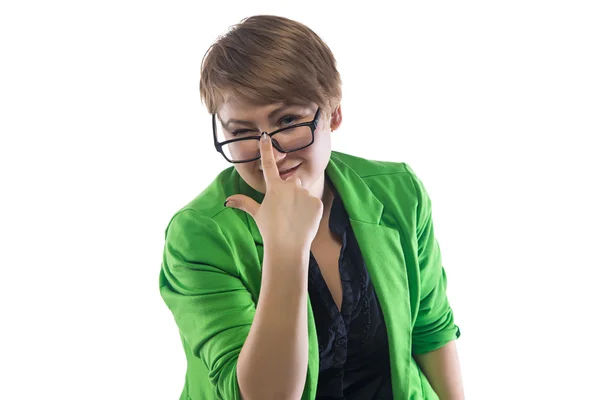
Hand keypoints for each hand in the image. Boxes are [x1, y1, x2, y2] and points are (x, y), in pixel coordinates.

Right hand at [225, 133, 323, 251]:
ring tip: (295, 217)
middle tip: (286, 209)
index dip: (266, 150)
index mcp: (275, 187)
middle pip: (292, 182)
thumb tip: (227, 200)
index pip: (269, 165)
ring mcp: (305, 193)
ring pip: (304, 193)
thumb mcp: (257, 214)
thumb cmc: (270, 230)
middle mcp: (291, 186)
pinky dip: (311, 210)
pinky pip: (314, 202)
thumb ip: (244, 203)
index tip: (265, 136)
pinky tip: (304, 220)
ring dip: (301, 201)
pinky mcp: (317, 202)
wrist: (287, 246)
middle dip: (290, 191)